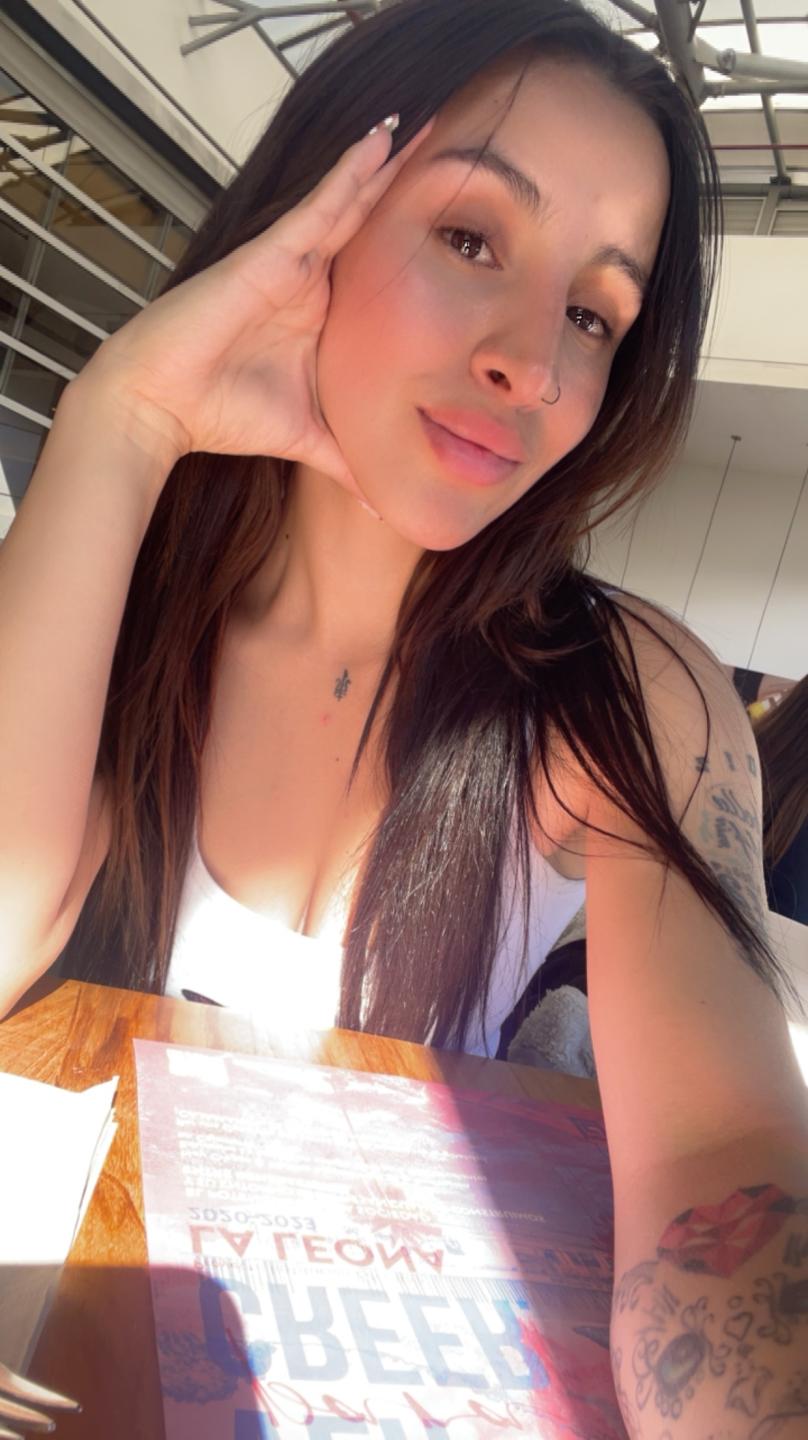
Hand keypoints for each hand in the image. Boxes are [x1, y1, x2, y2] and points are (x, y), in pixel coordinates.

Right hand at [69, 116, 433, 496]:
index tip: (464, 223)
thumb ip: (347, 463)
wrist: (161, 407)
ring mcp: (289, 261)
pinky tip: (381, 140)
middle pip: (368, 224)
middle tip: (461, 150)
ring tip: (430, 124)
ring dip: (387, 164)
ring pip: (348, 202)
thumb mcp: (308, 438)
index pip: (378, 269)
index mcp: (322, 314)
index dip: (415, 240)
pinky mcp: (271, 253)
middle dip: (409, 187)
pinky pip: (319, 205)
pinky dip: (350, 173)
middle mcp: (309, 279)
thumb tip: (384, 508)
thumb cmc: (223, 414)